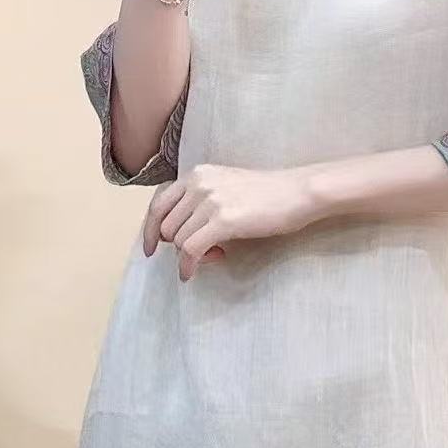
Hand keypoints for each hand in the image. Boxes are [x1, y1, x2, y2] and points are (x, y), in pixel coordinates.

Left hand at [142, 164, 319, 280]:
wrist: (298, 193)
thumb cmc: (269, 194)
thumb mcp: (227, 187)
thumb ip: (201, 202)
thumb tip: (180, 235)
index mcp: (197, 174)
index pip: (158, 204)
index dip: (149, 229)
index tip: (152, 248)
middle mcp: (198, 183)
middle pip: (166, 226)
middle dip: (178, 246)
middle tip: (204, 253)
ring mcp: (210, 200)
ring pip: (177, 240)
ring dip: (190, 256)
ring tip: (215, 255)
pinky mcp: (223, 220)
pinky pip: (190, 250)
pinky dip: (187, 266)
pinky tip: (192, 273)